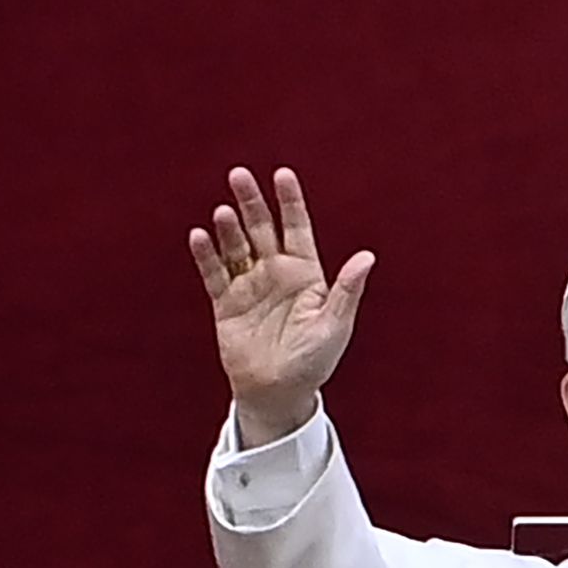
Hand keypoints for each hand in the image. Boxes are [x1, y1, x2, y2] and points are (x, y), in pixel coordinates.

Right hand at [188, 167, 375, 446]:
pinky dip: (207, 256)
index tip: (282, 174)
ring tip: (223, 212)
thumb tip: (367, 257)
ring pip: (236, 248)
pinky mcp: (226, 304)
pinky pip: (215, 274)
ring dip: (229, 229)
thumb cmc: (313, 361)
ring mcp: (249, 286)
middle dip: (251, 203)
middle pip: (262, 229)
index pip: (297, 228)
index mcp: (306, 274)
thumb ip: (346, 291)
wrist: (279, 393)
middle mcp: (276, 273)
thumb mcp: (334, 326)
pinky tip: (200, 237)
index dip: (290, 202)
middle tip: (239, 175)